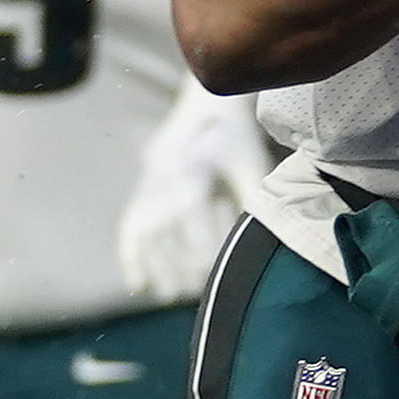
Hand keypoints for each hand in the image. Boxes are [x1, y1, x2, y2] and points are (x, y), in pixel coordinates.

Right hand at [118, 87, 273, 304]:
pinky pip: (130, 227)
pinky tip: (139, 286)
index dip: (200, 243)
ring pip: (142, 232)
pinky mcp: (143, 189)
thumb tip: (269, 238)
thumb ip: (255, 199)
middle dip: (178, 262)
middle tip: (198, 291)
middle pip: (162, 227)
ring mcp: (147, 182)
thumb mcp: (251, 162)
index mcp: (190, 165)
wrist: (204, 103)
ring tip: (170, 296)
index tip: (214, 270)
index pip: (189, 211)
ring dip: (155, 266)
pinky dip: (132, 257)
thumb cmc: (235, 134)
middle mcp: (162, 175)